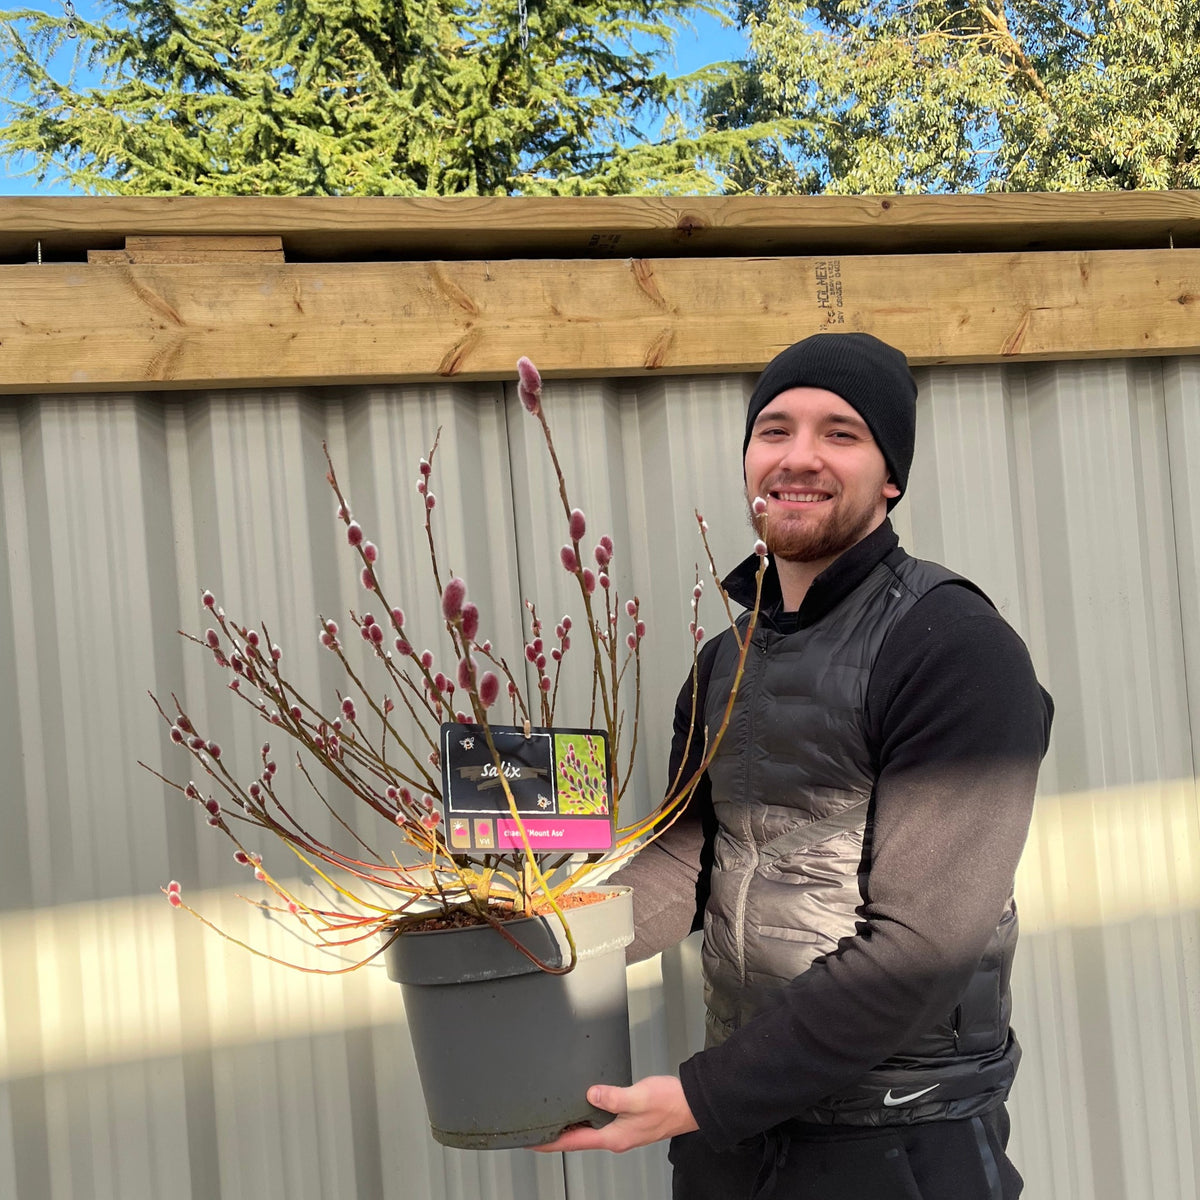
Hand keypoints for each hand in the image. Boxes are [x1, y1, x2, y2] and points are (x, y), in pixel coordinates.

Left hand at [532, 1075, 698, 1152]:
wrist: (692, 1104)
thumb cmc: (669, 1103)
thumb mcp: (638, 1097)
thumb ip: (612, 1097)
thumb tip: (590, 1095)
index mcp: (615, 1137)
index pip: (575, 1142)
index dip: (552, 1142)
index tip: (533, 1142)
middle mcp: (617, 1138)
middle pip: (579, 1140)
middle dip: (558, 1136)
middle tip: (537, 1130)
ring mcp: (624, 1131)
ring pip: (590, 1132)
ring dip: (572, 1127)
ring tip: (555, 1120)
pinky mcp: (630, 1122)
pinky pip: (601, 1123)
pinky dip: (587, 1118)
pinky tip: (584, 1108)